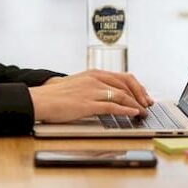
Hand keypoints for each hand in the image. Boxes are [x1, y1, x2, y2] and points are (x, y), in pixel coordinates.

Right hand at [28, 70, 153, 122]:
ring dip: (135, 105)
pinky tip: (133, 114)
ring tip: (142, 113)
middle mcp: (94, 79)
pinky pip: (112, 107)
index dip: (136, 86)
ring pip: (121, 96)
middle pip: (126, 84)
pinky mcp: (88, 104)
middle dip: (140, 95)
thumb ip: (91, 87)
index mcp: (93, 73)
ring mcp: (92, 91)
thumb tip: (106, 96)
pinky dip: (125, 110)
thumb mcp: (77, 85)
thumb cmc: (55, 96)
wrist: (40, 100)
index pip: (122, 77)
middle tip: (147, 104)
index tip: (144, 95)